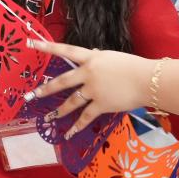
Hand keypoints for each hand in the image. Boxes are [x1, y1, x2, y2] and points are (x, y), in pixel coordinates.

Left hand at [25, 40, 151, 136]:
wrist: (148, 80)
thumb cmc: (134, 66)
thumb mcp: (113, 57)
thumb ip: (99, 58)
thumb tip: (91, 54)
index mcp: (92, 58)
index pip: (66, 50)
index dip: (47, 47)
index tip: (30, 43)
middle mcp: (89, 73)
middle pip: (62, 81)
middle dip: (46, 89)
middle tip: (32, 95)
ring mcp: (94, 89)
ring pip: (71, 102)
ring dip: (59, 111)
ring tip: (48, 118)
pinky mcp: (101, 104)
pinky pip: (86, 117)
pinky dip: (76, 127)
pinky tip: (68, 133)